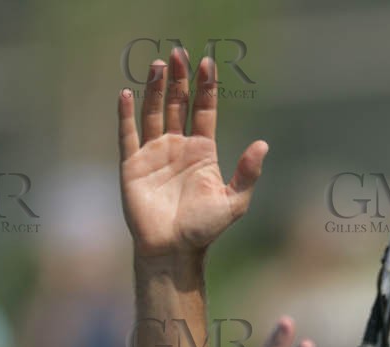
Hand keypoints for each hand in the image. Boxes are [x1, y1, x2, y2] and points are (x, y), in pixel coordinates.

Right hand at [119, 50, 266, 260]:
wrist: (173, 250)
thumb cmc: (204, 230)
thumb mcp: (233, 202)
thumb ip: (247, 173)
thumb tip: (263, 144)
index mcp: (202, 152)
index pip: (204, 110)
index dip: (206, 87)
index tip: (207, 63)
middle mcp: (177, 147)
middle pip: (177, 104)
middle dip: (179, 79)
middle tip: (178, 53)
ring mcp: (154, 154)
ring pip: (153, 112)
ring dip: (154, 88)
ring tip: (158, 65)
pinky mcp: (132, 165)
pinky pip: (128, 134)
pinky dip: (126, 114)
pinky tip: (128, 93)